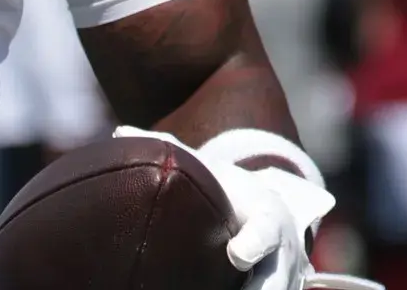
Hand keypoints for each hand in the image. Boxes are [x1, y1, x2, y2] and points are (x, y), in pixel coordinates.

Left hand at [111, 128, 374, 289]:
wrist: (267, 210)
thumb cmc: (227, 190)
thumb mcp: (208, 169)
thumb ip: (170, 151)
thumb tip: (120, 132)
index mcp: (266, 213)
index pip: (266, 229)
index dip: (255, 242)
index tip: (236, 254)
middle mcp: (284, 248)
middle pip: (277, 278)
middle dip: (260, 289)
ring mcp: (286, 275)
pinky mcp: (282, 289)